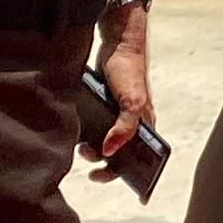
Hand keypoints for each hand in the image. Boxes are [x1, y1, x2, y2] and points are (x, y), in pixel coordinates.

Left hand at [91, 19, 157, 174]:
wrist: (117, 42)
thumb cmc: (129, 70)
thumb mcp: (131, 101)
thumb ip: (124, 128)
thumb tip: (109, 152)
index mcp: (145, 125)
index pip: (138, 158)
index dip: (126, 173)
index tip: (107, 179)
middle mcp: (132, 123)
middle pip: (119, 153)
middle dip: (103, 162)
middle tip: (87, 158)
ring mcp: (117, 115)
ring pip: (105, 142)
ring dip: (93, 149)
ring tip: (82, 146)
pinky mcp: (104, 106)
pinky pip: (96, 127)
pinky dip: (87, 133)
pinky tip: (77, 133)